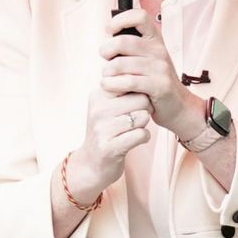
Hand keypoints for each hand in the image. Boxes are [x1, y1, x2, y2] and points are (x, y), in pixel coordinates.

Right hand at [68, 74, 152, 203]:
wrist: (92, 163)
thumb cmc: (106, 131)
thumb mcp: (107, 106)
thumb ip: (122, 90)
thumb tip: (143, 74)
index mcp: (97, 96)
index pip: (130, 82)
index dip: (140, 92)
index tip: (135, 103)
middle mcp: (97, 110)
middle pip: (141, 99)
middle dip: (145, 109)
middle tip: (136, 118)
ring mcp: (102, 129)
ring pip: (142, 117)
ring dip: (144, 124)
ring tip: (132, 129)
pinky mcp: (109, 147)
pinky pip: (141, 135)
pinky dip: (143, 138)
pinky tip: (134, 140)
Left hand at [100, 8, 202, 135]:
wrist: (178, 105)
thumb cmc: (155, 81)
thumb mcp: (146, 59)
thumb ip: (130, 48)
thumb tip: (107, 41)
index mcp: (155, 40)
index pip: (139, 16)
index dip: (120, 20)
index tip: (109, 30)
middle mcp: (159, 50)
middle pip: (122, 41)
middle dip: (106, 51)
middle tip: (105, 61)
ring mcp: (160, 68)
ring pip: (120, 64)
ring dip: (107, 73)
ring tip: (107, 79)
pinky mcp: (159, 85)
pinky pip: (128, 81)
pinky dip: (113, 85)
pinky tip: (111, 87)